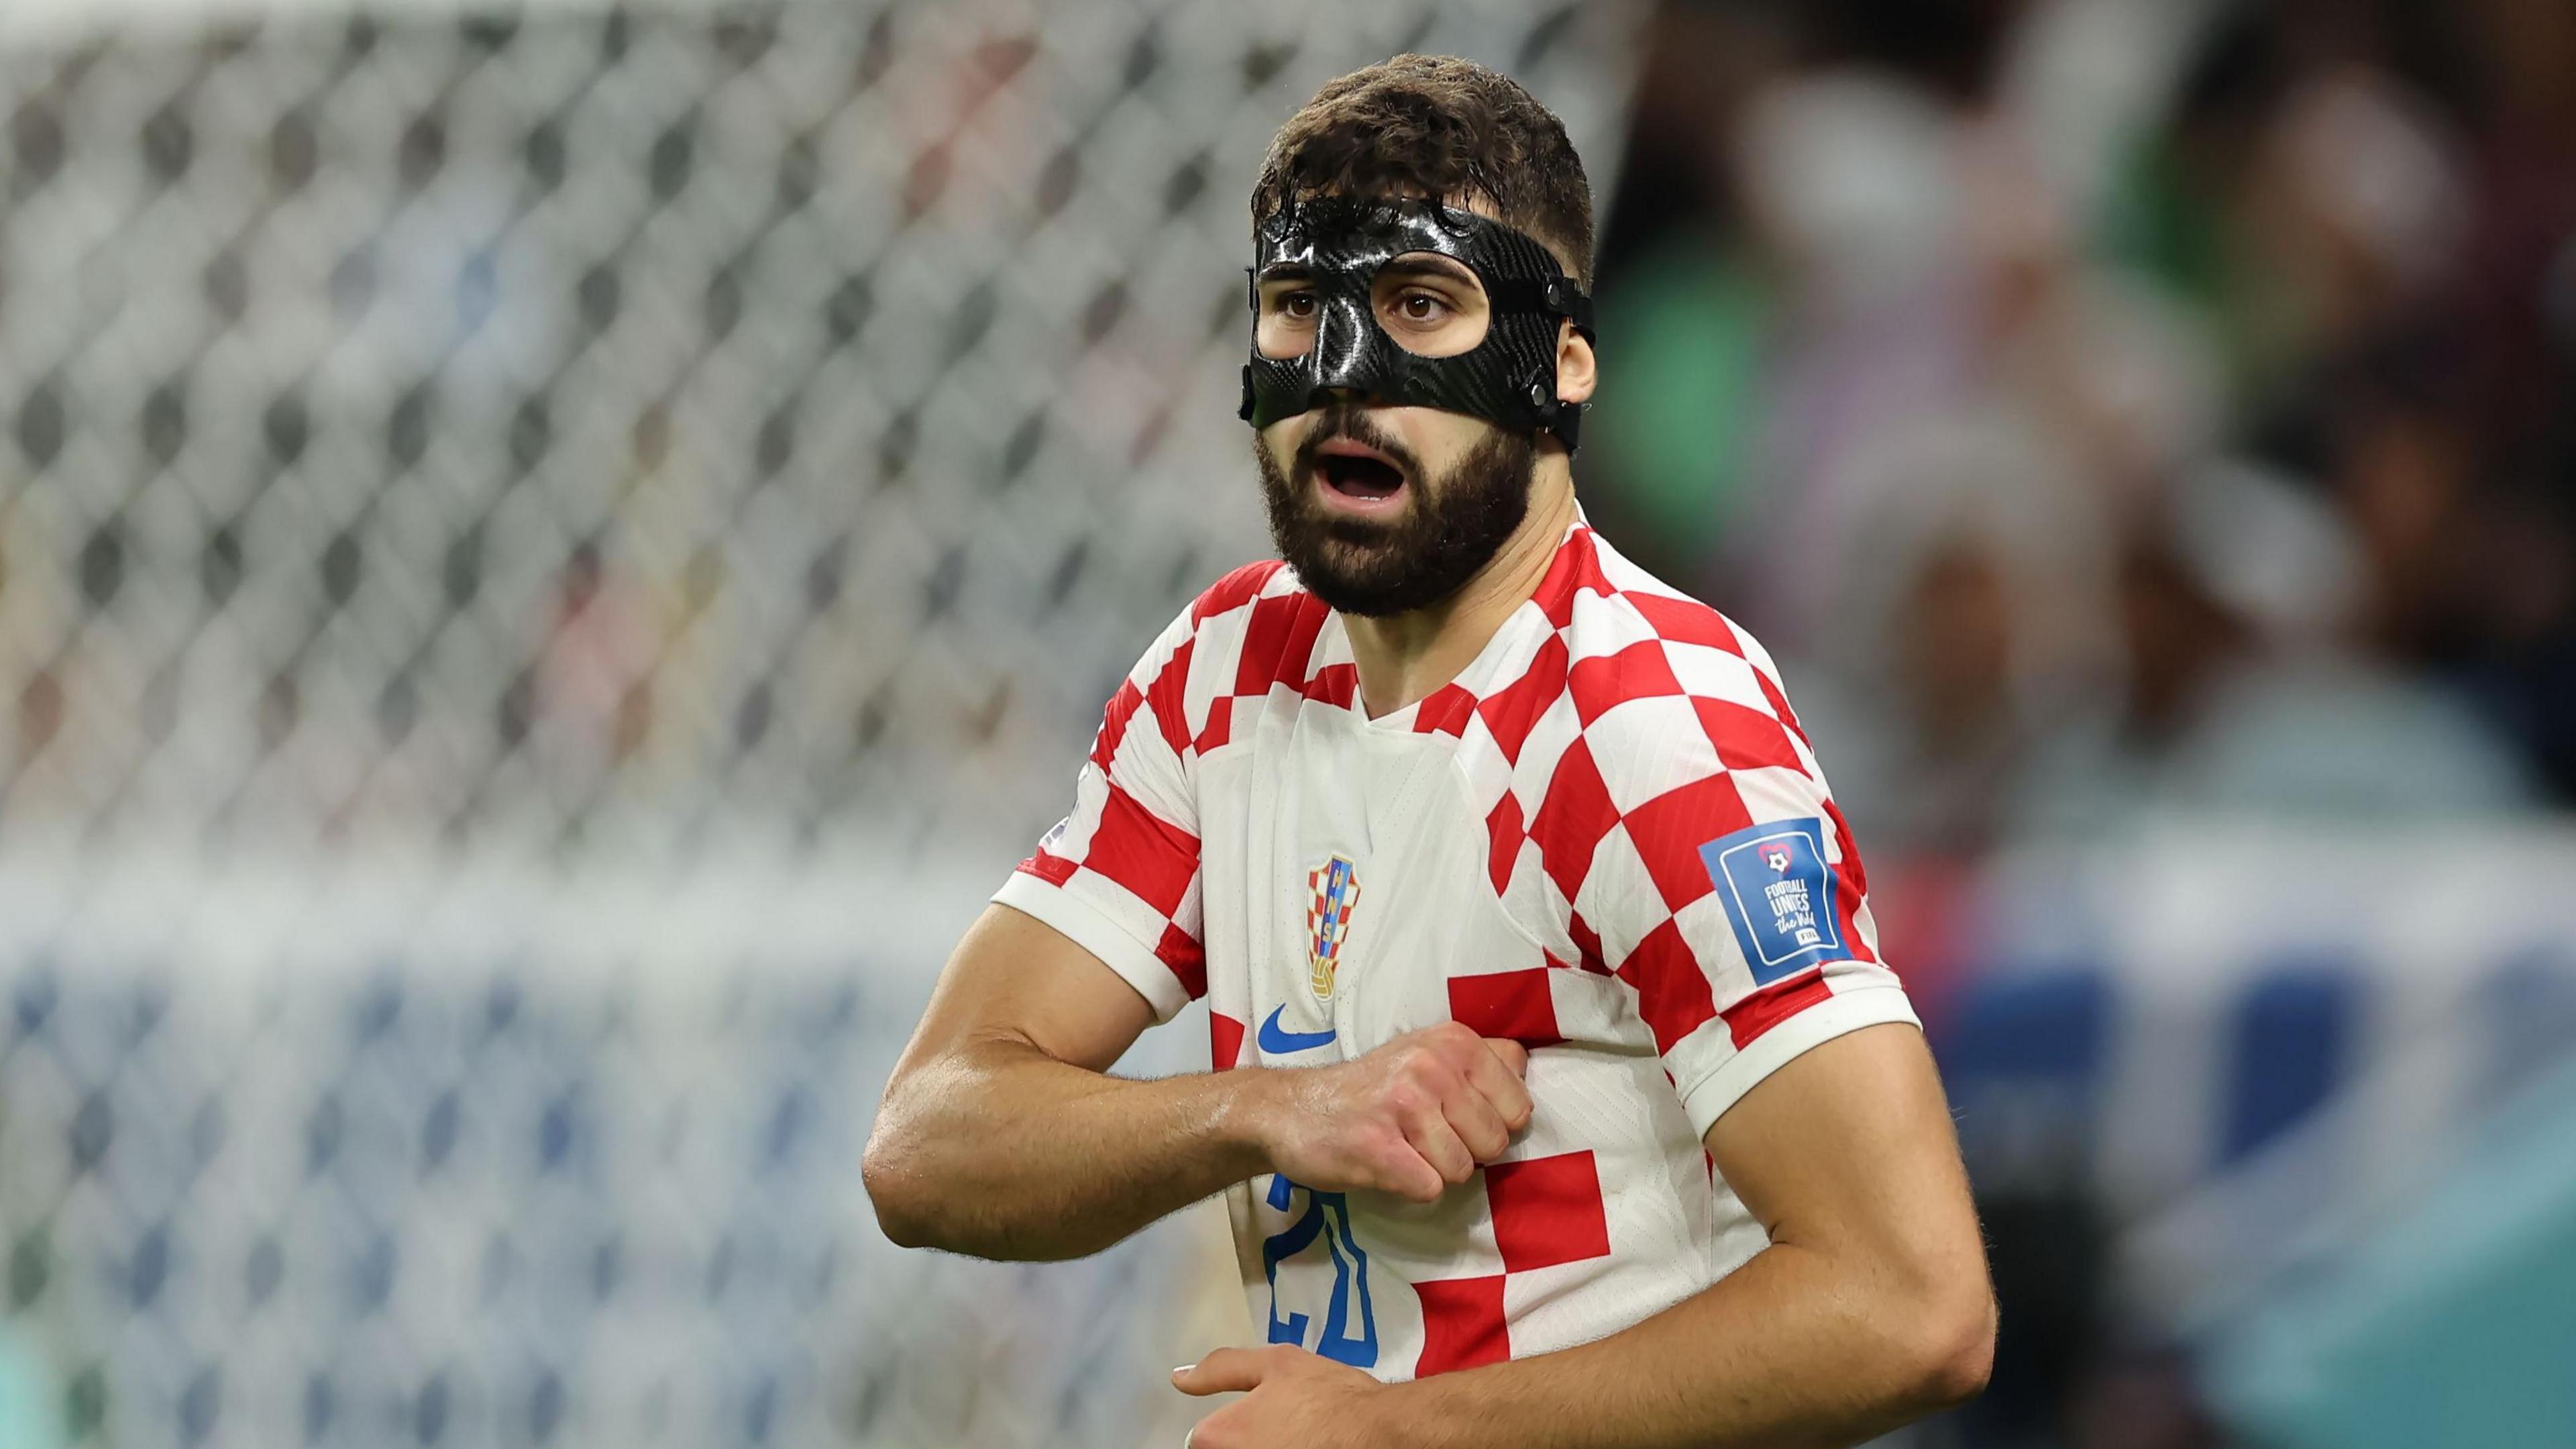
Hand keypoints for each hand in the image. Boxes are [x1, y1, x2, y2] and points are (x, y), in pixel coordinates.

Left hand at [1175, 1345, 1408, 1448]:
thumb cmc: (1327, 1395)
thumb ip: (1221, 1368)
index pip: (1203, 1439)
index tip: (1263, 1421)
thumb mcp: (1276, 1363)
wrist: (1379, 1432)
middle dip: (1250, 1443)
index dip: (1234, 1427)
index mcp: (1218, 1437)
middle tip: (1287, 1432)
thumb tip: (1180, 1379)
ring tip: (1301, 1440)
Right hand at [1250, 1021, 1531, 1201]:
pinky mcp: (1378, 1147)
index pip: (1519, 1107)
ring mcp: (1404, 1105)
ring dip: (1434, 1171)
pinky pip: (1429, 1189)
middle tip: (1424, 1137)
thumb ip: (1481, 1059)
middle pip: (1494, 1143)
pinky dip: (1409, 1188)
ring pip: (1462, 1170)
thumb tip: (1526, 1066)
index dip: (1492, 1125)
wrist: (1290, 1110)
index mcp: (1453, 1042)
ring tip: (1402, 1148)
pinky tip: (1385, 1164)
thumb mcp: (1427, 1052)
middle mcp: (1432, 1066)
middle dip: (1465, 1152)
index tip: (1457, 1119)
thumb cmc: (1370, 1088)